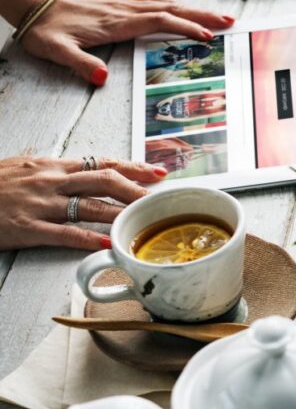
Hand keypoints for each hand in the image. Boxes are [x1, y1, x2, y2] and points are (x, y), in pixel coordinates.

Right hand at [0, 156, 167, 250]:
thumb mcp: (22, 168)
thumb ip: (53, 172)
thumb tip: (81, 175)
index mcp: (51, 165)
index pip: (102, 163)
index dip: (134, 167)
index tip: (159, 173)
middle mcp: (50, 181)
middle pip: (105, 182)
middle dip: (138, 192)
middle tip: (161, 202)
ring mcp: (40, 204)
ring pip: (92, 207)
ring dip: (123, 216)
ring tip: (146, 223)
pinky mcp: (27, 228)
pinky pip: (65, 234)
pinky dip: (90, 239)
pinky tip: (110, 245)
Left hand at [19, 0, 232, 85]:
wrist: (32, 5)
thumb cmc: (44, 29)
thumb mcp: (56, 51)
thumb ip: (80, 64)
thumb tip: (102, 78)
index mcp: (115, 22)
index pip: (158, 22)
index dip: (184, 27)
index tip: (206, 36)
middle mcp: (123, 10)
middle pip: (171, 9)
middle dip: (202, 16)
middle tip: (229, 22)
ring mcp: (122, 4)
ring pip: (165, 3)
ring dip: (193, 9)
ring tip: (216, 17)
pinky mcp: (119, 3)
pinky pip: (154, 2)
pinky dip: (175, 5)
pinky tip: (182, 9)